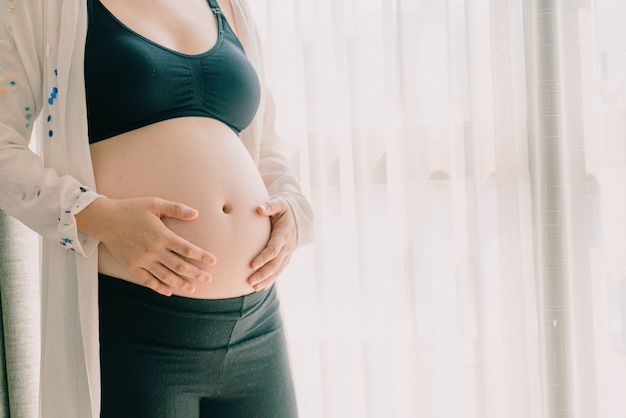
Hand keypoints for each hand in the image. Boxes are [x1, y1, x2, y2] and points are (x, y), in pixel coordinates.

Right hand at [76, 197, 215, 295]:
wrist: (104, 219)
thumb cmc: (131, 208)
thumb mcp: (154, 203)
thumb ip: (176, 209)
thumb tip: (196, 213)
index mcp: (161, 235)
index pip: (186, 249)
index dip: (201, 256)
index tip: (213, 261)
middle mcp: (153, 250)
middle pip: (179, 265)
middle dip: (196, 274)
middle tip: (209, 280)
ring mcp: (142, 260)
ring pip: (165, 276)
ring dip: (180, 283)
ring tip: (192, 289)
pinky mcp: (131, 266)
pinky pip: (147, 280)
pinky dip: (159, 287)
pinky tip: (169, 291)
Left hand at [248, 198, 296, 290]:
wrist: (298, 217)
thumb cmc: (284, 209)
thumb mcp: (279, 204)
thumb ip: (270, 206)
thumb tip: (259, 209)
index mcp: (284, 234)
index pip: (274, 249)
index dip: (263, 258)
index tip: (251, 265)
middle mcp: (287, 246)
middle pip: (275, 264)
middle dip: (263, 274)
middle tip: (250, 282)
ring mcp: (288, 254)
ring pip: (277, 270)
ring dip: (266, 280)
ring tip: (254, 288)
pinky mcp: (286, 258)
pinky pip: (279, 271)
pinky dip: (271, 280)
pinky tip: (261, 288)